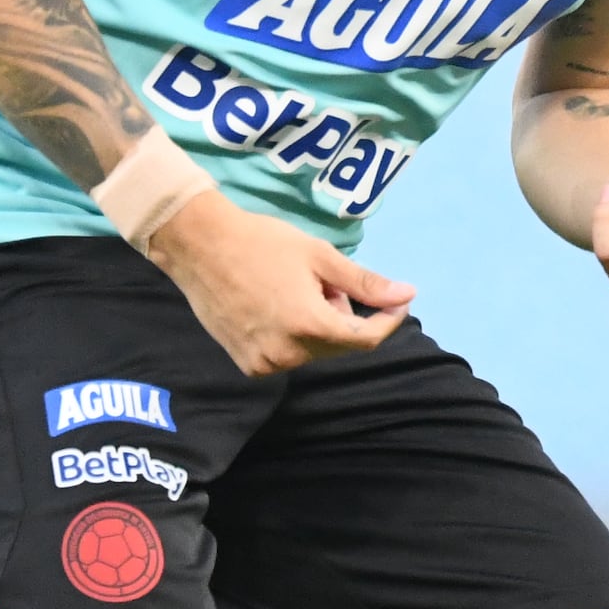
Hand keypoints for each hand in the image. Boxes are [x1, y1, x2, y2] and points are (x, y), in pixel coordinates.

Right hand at [149, 193, 413, 374]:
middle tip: (324, 280)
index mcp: (310, 326)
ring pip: (314, 351)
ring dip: (318, 325)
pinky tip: (275, 305)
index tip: (396, 300)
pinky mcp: (247, 364)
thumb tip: (407, 295)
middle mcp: (288, 354)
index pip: (367, 339)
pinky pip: (288, 354)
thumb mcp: (320, 256)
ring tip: (294, 289)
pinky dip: (294, 334)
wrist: (200, 247)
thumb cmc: (262, 243)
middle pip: (340, 345)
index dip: (387, 320)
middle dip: (344, 315)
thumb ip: (365, 283)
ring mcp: (265, 363)